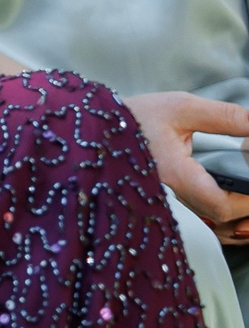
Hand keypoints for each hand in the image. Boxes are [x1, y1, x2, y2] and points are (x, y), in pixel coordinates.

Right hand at [125, 91, 248, 239]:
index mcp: (175, 174)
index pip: (221, 205)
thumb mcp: (181, 107)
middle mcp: (169, 196)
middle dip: (244, 208)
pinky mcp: (162, 200)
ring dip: (232, 211)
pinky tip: (227, 192)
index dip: (248, 202)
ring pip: (209, 220)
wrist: (95, 130)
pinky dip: (217, 208)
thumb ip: (223, 117)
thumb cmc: (132, 118)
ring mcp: (165, 202)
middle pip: (219, 220)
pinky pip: (196, 213)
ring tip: (244, 190)